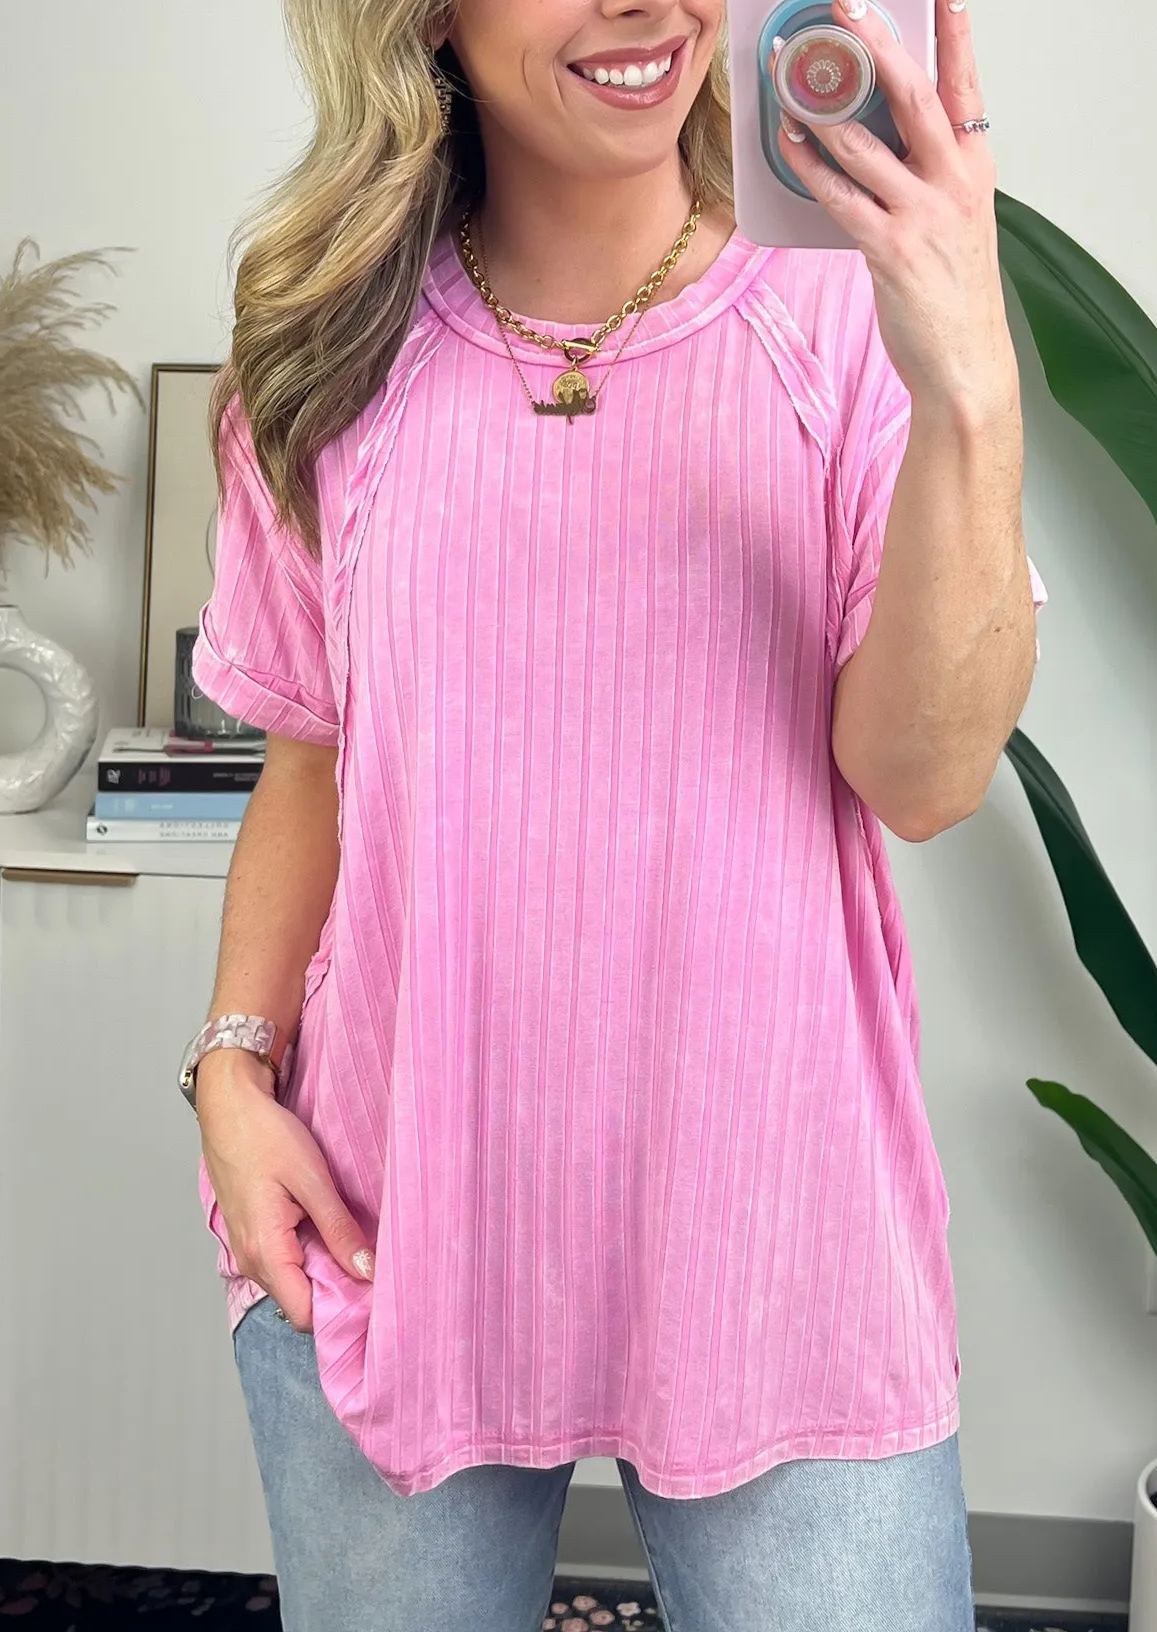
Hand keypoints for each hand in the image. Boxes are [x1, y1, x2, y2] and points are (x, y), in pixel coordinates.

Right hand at [196, 1052, 374, 1332]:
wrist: (228, 1107)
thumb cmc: (265, 1137)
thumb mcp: (313, 1181)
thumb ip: (339, 1230)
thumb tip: (367, 1272)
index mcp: (265, 1252)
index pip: (305, 1315)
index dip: (341, 1311)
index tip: (376, 1294)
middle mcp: (250, 1260)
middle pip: (299, 1302)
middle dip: (336, 1292)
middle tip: (374, 1266)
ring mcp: (247, 1248)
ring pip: (292, 1282)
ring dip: (322, 1271)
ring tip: (355, 1245)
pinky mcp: (251, 1234)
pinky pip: (283, 1261)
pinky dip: (307, 1255)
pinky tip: (328, 1230)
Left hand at [776, 0, 1018, 410]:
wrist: (965, 362)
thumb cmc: (954, 294)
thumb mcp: (956, 218)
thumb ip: (928, 173)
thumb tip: (879, 134)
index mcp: (974, 167)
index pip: (964, 85)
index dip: (952, 35)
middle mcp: (953, 182)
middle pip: (913, 94)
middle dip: (877, 43)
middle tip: (846, 7)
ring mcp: (921, 214)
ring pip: (863, 141)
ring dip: (819, 106)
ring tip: (788, 76)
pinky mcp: (888, 249)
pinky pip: (839, 195)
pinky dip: (809, 165)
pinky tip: (788, 141)